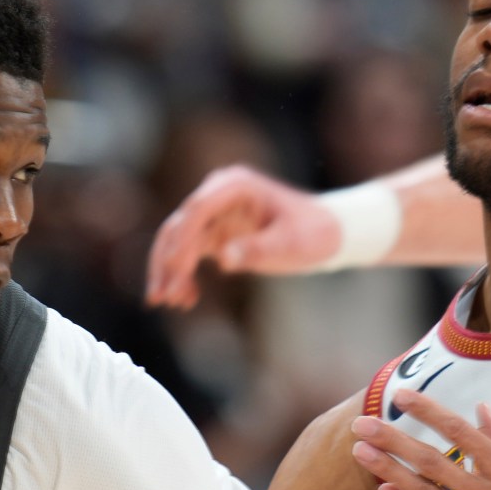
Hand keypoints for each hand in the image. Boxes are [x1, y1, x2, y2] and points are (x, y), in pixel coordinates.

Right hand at [146, 164, 338, 309]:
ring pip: (177, 241)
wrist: (329, 232)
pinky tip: (187, 299)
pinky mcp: (215, 232)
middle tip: (161, 298)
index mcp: (236, 186)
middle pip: (179, 226)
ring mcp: (214, 213)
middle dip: (167, 262)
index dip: (181, 240)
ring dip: (169, 272)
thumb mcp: (292, 243)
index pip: (197, 209)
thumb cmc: (315, 232)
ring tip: (169, 303)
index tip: (174, 269)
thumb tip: (223, 259)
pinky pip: (188, 253)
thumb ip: (258, 249)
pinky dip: (183, 275)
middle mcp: (218, 194)